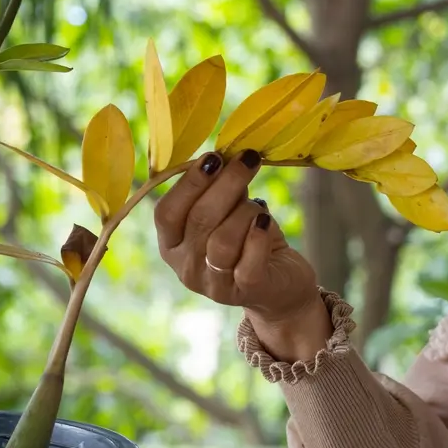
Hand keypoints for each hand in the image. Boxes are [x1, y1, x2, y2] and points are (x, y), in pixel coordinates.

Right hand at [154, 150, 330, 357]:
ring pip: (222, 240)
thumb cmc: (247, 242)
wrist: (280, 286)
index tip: (214, 156)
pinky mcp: (247, 291)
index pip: (167, 213)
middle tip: (248, 159)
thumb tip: (224, 157)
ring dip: (245, 212)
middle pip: (199, 219)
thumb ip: (220, 190)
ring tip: (259, 208)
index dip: (189, 183)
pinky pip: (249, 262)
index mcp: (171, 245)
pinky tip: (266, 223)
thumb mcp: (228, 214)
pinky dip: (258, 237)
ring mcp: (215, 284)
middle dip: (226, 183)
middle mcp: (186, 267)